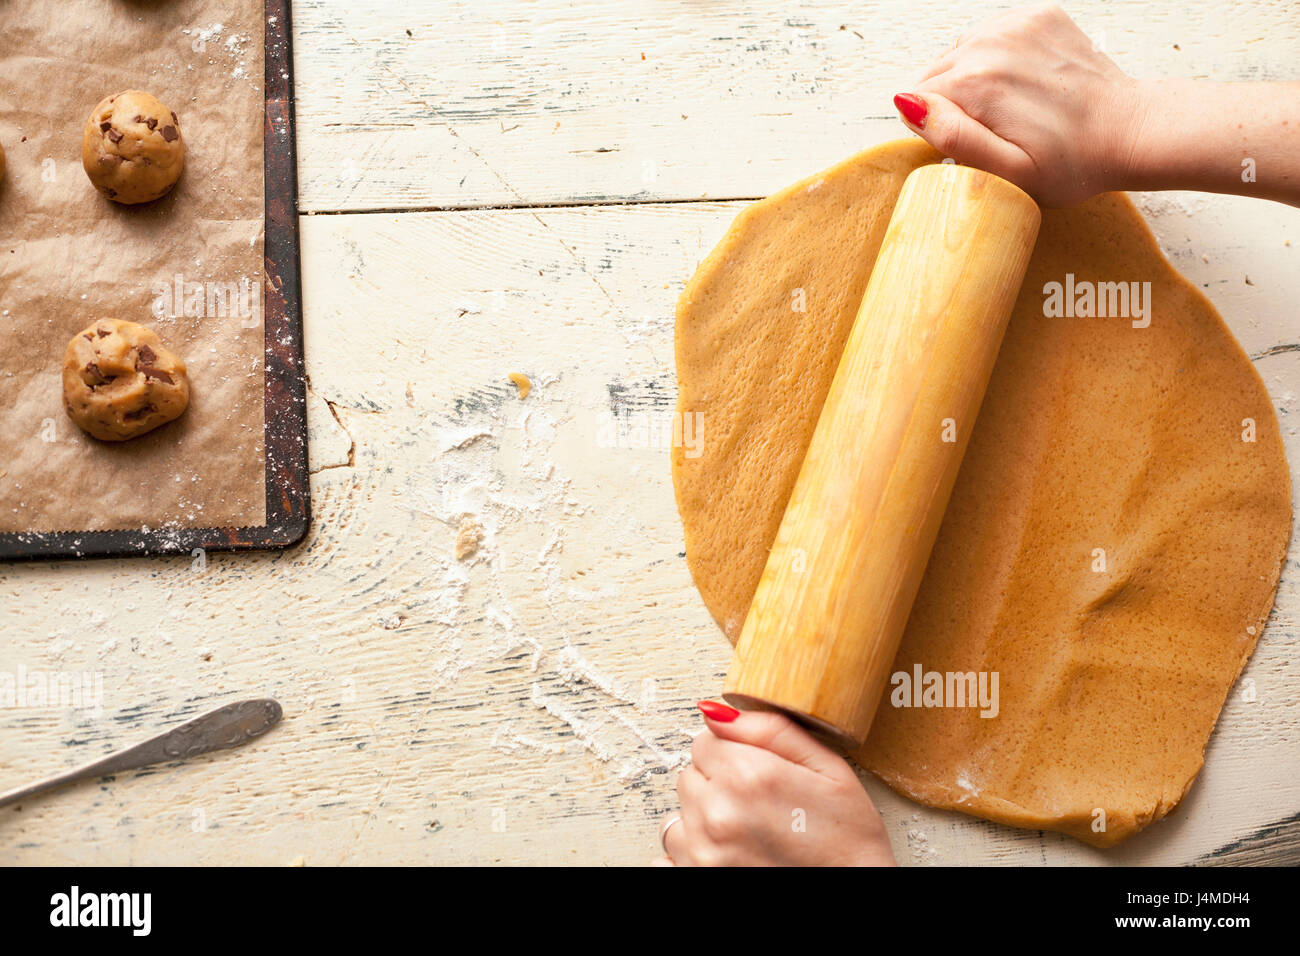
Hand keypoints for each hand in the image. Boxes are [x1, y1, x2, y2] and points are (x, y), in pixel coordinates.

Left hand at [655, 702, 896, 865]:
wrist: (854, 892)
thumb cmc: (848, 840)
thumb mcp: (828, 768)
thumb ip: (770, 730)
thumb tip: (716, 712)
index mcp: (748, 775)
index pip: (704, 740)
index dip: (732, 753)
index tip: (757, 773)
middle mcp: (718, 813)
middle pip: (690, 775)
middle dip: (717, 784)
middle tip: (758, 806)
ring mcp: (704, 853)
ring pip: (679, 816)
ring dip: (703, 821)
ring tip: (747, 834)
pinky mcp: (697, 881)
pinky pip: (666, 858)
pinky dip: (690, 855)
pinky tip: (727, 856)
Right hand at [894, 3, 1141, 205]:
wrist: (1129, 131)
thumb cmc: (1072, 163)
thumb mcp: (1007, 172)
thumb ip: (953, 137)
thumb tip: (909, 105)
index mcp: (977, 82)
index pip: (918, 102)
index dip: (941, 130)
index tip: (975, 145)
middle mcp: (991, 42)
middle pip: (936, 74)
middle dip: (955, 104)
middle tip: (996, 131)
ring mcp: (1017, 24)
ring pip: (961, 54)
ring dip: (974, 81)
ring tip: (1010, 108)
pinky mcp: (1038, 16)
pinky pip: (992, 37)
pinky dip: (999, 60)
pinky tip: (1024, 85)